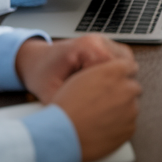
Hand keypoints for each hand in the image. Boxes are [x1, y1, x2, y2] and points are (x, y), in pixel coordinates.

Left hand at [14, 34, 133, 102]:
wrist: (34, 61)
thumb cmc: (42, 75)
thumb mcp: (52, 94)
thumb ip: (71, 104)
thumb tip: (85, 120)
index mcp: (86, 48)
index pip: (114, 70)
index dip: (109, 90)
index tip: (99, 104)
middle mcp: (97, 41)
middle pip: (125, 65)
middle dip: (116, 84)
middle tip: (100, 100)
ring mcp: (102, 40)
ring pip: (127, 61)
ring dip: (118, 78)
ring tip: (101, 92)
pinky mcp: (104, 45)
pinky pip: (121, 59)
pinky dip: (116, 72)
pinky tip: (103, 84)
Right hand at [52, 56, 141, 161]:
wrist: (63, 135)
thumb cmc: (67, 106)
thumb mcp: (80, 78)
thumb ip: (102, 73)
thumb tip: (111, 75)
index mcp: (114, 72)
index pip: (130, 66)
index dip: (122, 74)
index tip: (117, 80)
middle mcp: (127, 89)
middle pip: (133, 88)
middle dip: (123, 93)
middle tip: (105, 102)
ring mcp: (130, 110)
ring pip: (131, 107)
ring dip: (121, 110)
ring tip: (100, 117)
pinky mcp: (129, 129)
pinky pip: (128, 125)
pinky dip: (119, 126)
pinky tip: (102, 128)